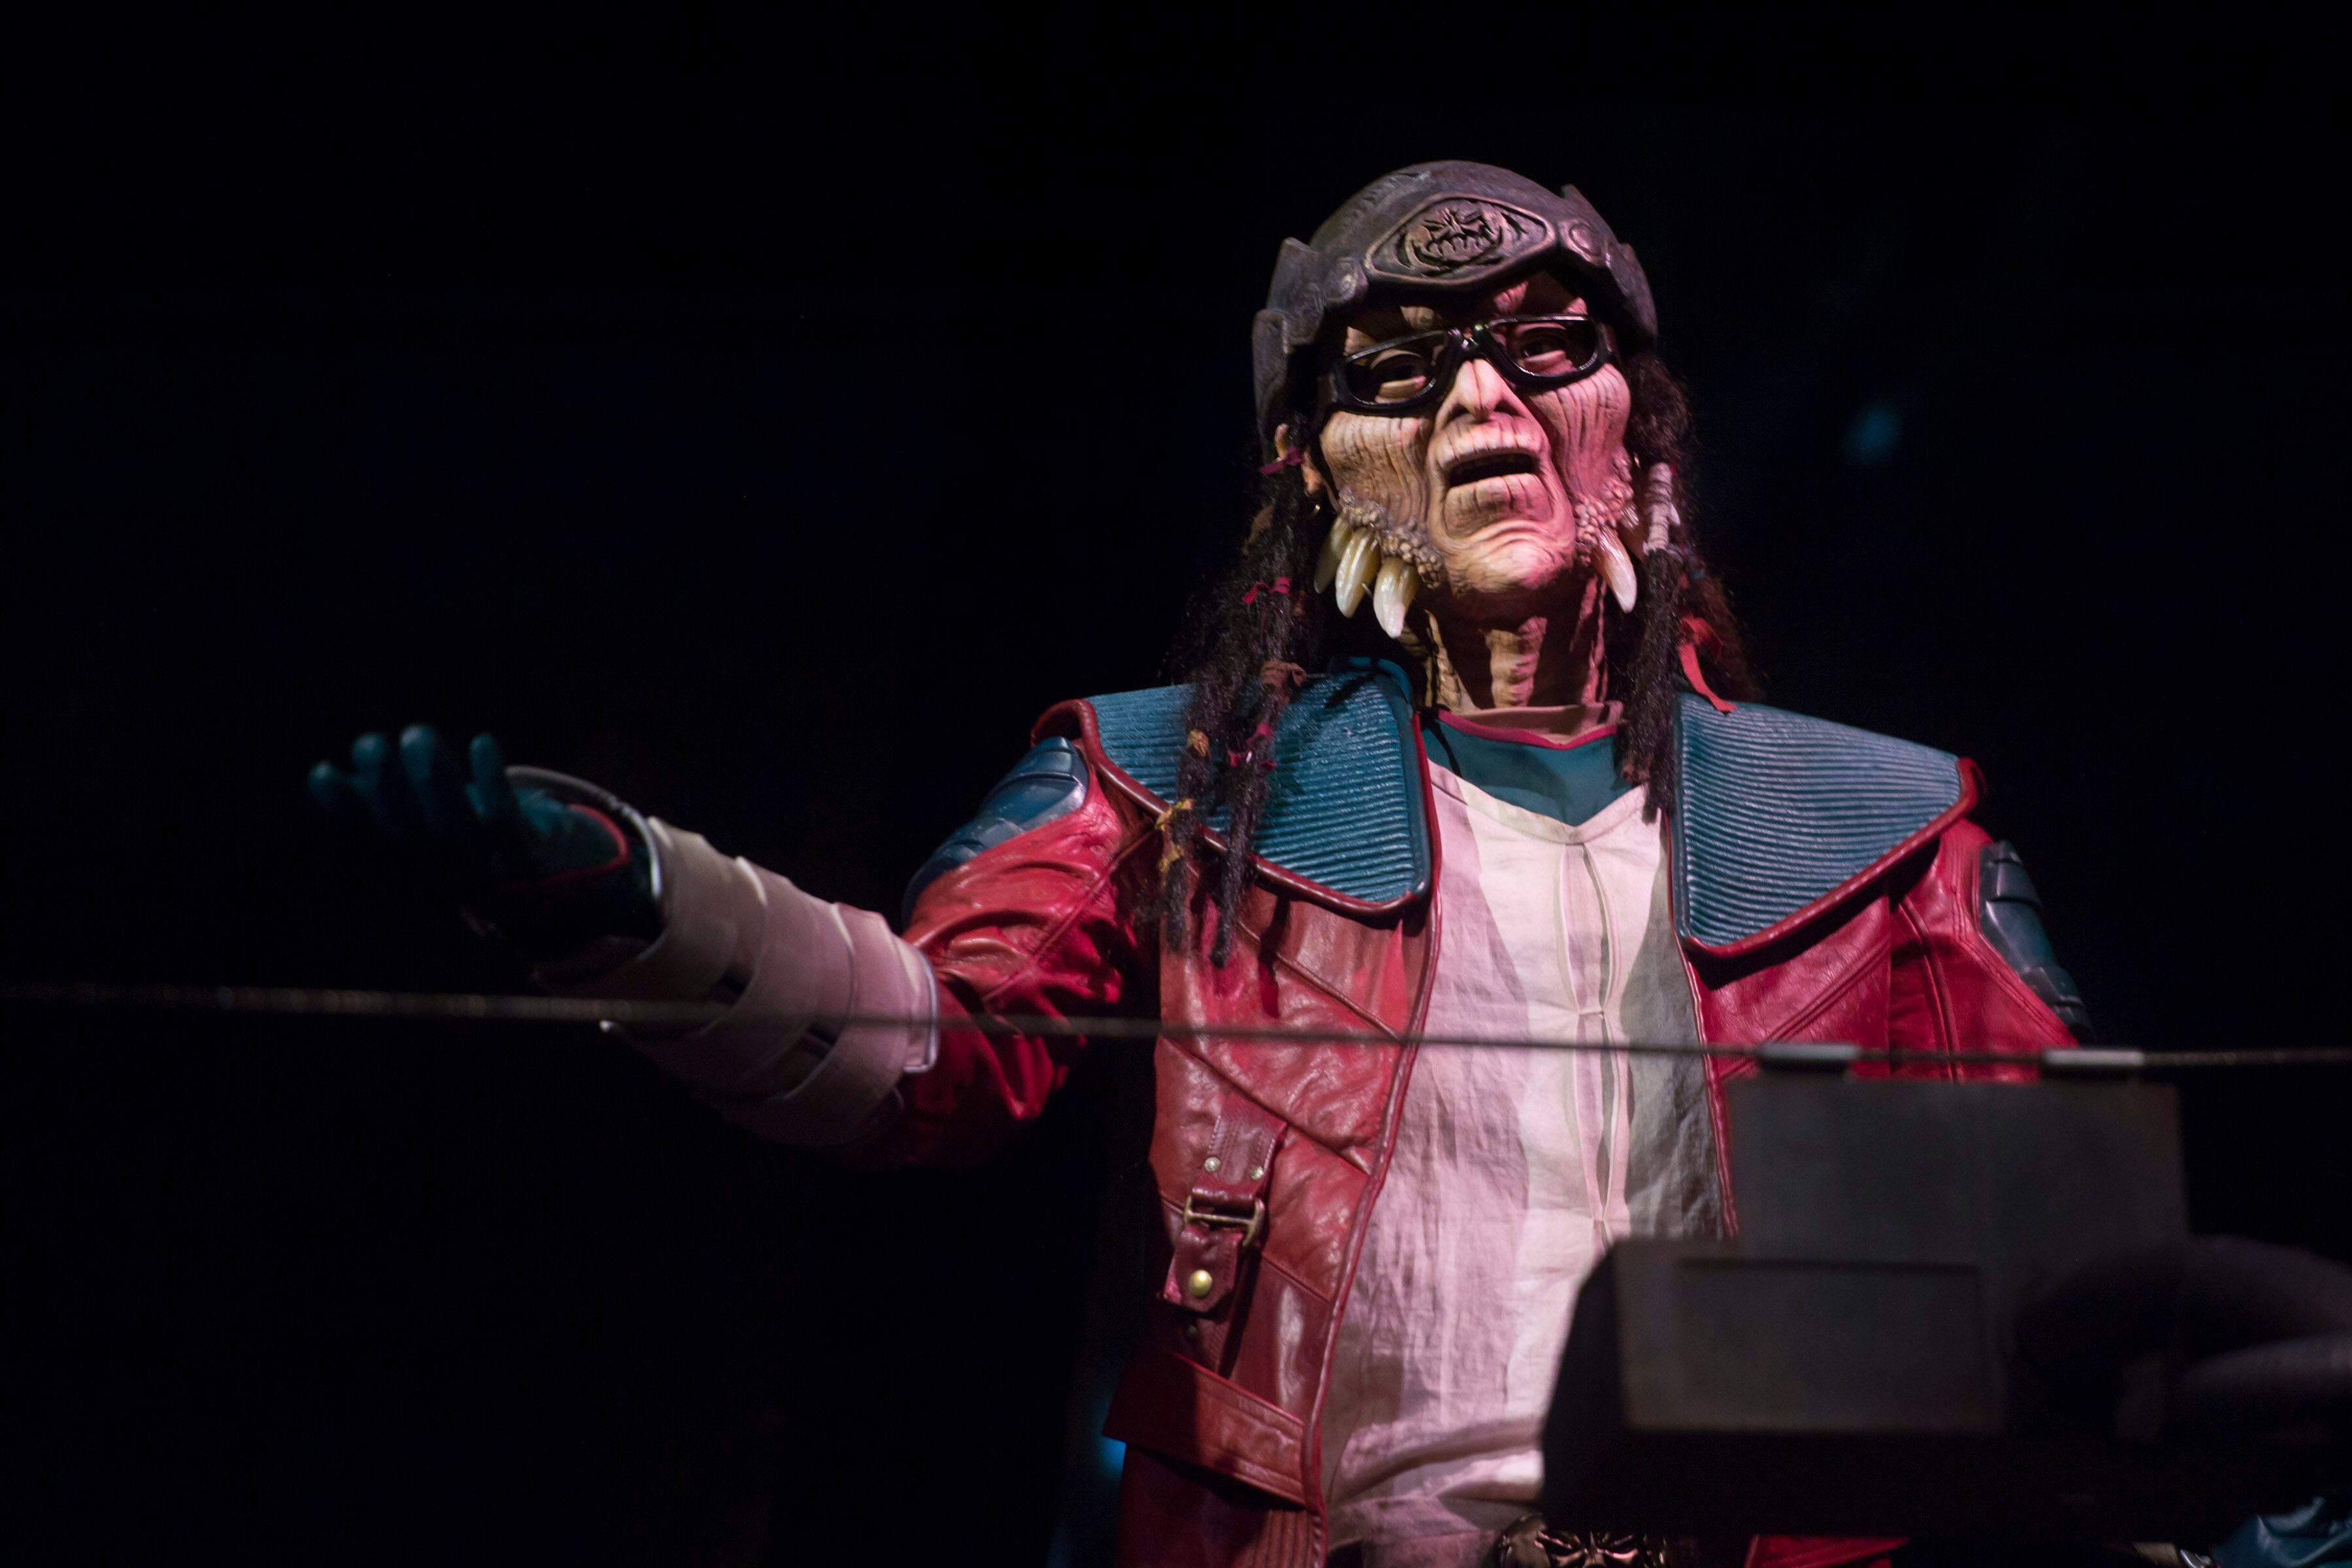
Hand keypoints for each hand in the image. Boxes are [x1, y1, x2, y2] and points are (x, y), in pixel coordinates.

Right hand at [309, 726, 658, 955]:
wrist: (557, 888)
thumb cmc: (480, 843)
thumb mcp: (433, 825)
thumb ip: (384, 803)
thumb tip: (325, 777)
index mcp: (417, 866)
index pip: (374, 836)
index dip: (345, 808)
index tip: (321, 770)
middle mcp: (447, 872)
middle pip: (411, 833)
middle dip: (387, 787)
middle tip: (369, 742)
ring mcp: (488, 866)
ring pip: (453, 827)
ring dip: (433, 781)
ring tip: (415, 733)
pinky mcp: (530, 853)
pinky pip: (508, 821)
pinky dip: (492, 782)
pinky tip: (481, 742)